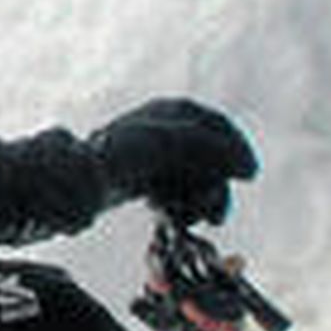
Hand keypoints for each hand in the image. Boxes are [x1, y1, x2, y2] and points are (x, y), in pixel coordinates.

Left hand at [89, 97, 257, 223]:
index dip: (236, 150)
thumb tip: (248, 168)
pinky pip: (172, 193)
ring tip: (187, 219)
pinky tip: (168, 216)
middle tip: (216, 217)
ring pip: (192, 180)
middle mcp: (165, 130)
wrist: (81, 176)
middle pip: (208, 160)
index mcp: (173, 111)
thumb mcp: (176, 143)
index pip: (217, 126)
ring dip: (196, 203)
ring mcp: (152, 155)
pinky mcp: (141, 179)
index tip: (249, 176)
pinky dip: (176, 206)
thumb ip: (216, 151)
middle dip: (215, 189)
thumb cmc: (125, 152)